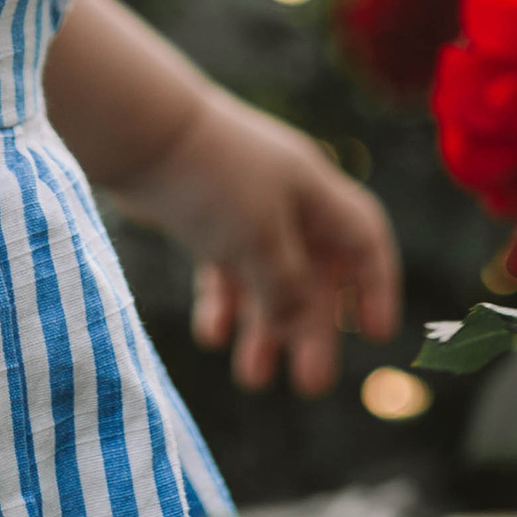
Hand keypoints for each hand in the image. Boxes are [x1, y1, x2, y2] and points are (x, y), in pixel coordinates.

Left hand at [123, 92, 402, 395]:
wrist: (140, 130)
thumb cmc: (212, 180)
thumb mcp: (259, 242)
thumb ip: (285, 290)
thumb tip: (298, 327)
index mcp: (316, 193)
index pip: (365, 241)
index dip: (376, 289)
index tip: (373, 337)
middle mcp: (288, 198)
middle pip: (315, 273)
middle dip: (313, 330)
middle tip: (311, 386)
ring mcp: (244, 206)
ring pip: (267, 276)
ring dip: (264, 327)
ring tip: (252, 378)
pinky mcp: (204, 214)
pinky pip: (226, 267)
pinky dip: (223, 302)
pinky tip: (211, 337)